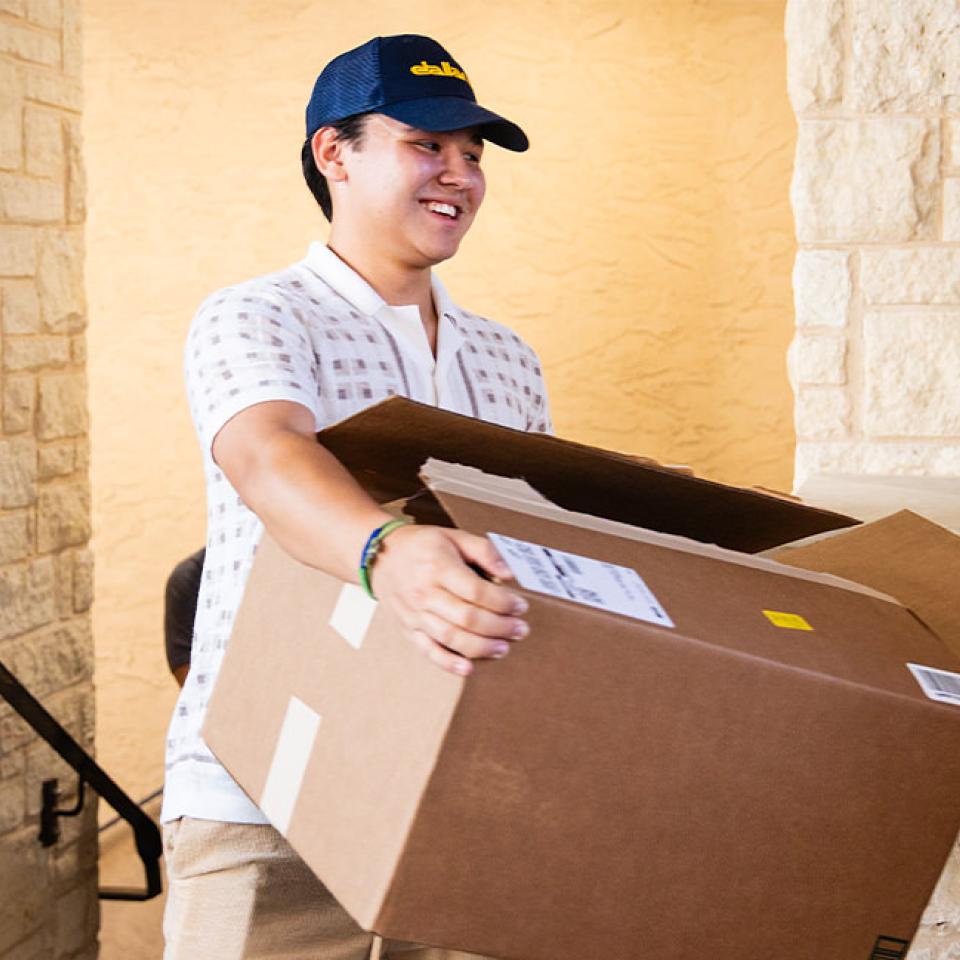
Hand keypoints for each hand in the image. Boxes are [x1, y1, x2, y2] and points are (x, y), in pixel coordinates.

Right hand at [369, 525, 528, 676]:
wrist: (380, 556)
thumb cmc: (422, 545)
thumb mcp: (454, 536)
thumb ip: (484, 551)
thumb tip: (510, 573)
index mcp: (438, 566)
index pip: (476, 591)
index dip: (503, 602)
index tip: (521, 606)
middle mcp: (424, 592)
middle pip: (467, 618)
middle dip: (499, 627)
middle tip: (520, 629)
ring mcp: (415, 614)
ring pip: (451, 638)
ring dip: (482, 647)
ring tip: (503, 647)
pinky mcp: (408, 629)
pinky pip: (428, 651)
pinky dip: (448, 663)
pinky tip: (468, 668)